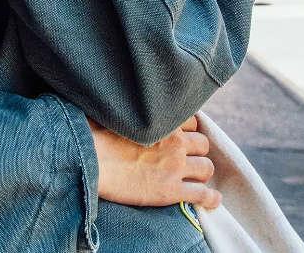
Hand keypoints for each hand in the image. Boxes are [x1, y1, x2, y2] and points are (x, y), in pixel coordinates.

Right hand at [91, 116, 221, 209]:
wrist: (91, 161)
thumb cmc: (95, 135)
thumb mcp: (113, 113)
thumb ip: (127, 110)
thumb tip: (117, 102)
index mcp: (163, 122)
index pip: (191, 122)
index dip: (186, 130)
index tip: (180, 136)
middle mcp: (175, 143)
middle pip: (203, 144)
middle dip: (196, 151)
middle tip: (186, 158)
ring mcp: (175, 167)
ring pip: (207, 168)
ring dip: (202, 172)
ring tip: (194, 177)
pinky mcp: (171, 191)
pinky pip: (203, 195)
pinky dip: (210, 198)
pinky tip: (212, 201)